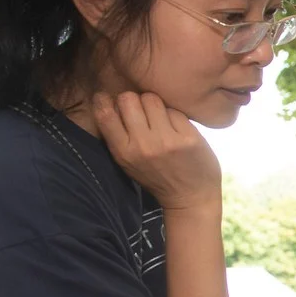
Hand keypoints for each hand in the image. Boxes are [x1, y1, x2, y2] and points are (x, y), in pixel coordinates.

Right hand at [92, 91, 221, 209]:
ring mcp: (166, 140)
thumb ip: (119, 135)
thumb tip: (111, 99)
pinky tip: (178, 129)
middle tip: (143, 112)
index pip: (104, 113)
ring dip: (155, 105)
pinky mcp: (188, 138)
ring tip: (160, 119)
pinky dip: (175, 116)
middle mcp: (142, 144)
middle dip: (134, 100)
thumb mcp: (128, 162)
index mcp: (123, 152)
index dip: (106, 100)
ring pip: (152, 99)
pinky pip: (175, 111)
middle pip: (128, 99)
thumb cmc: (157, 176)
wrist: (191, 198)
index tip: (112, 100)